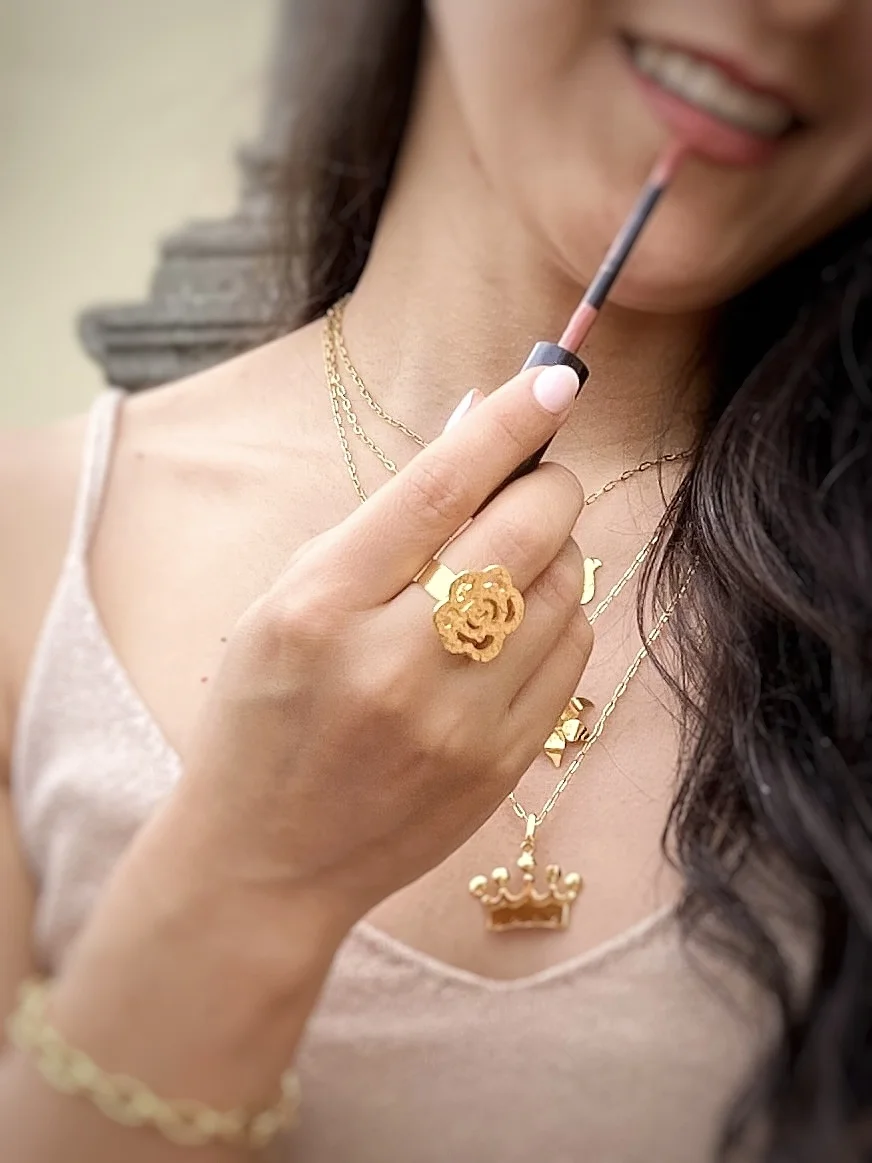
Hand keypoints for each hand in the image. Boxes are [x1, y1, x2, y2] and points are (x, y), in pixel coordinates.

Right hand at [179, 362, 592, 927]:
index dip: (507, 424)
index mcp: (322, 606)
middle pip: (527, 532)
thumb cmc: (264, 713)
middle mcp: (395, 663)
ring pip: (565, 590)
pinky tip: (516, 626)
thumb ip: (380, 529)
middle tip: (536, 480)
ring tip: (510, 567)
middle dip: (549, 484)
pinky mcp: (501, 764)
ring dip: (554, 554)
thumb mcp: (288, 602)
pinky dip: (559, 618)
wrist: (264, 858)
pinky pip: (572, 655)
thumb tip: (481, 443)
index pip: (440, 488)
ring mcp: (458, 722)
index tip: (554, 380)